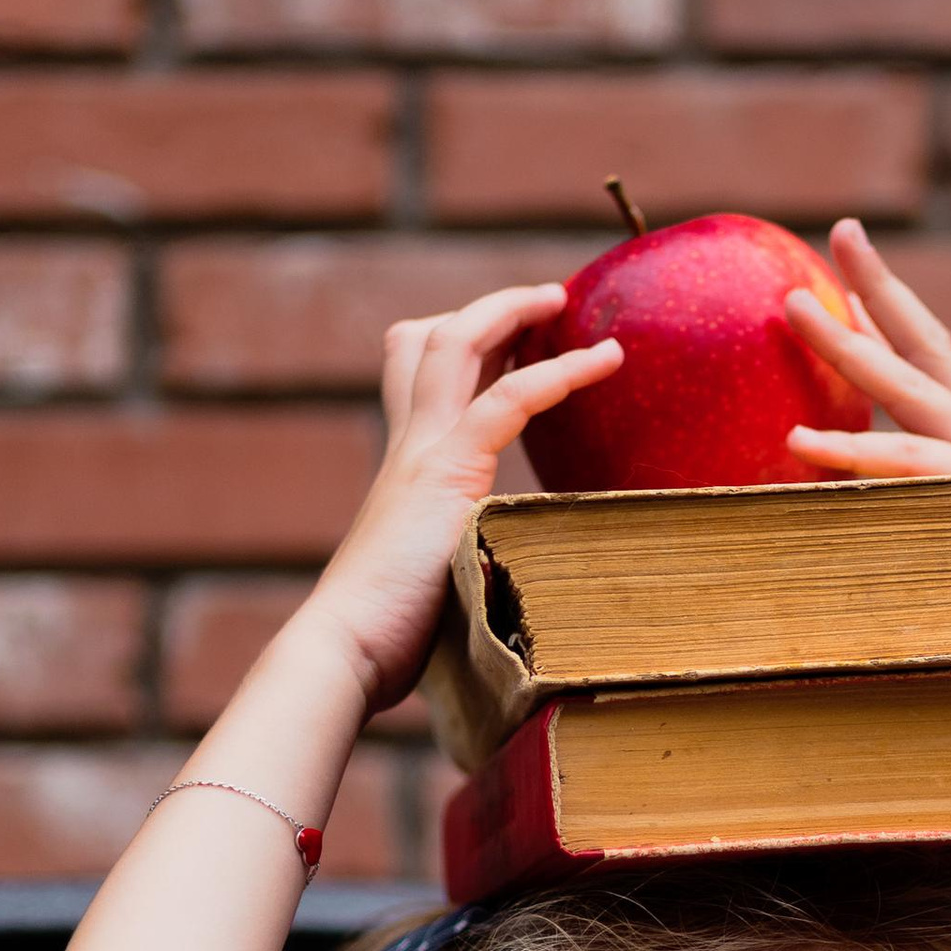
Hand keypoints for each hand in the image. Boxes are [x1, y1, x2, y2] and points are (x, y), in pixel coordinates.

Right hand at [299, 286, 620, 715]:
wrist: (347, 651)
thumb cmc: (391, 636)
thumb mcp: (440, 575)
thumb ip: (471, 557)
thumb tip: (517, 583)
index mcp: (405, 466)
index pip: (418, 374)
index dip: (464, 344)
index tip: (515, 335)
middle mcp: (408, 445)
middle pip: (431, 339)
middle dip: (490, 309)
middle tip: (546, 299)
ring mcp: (422, 453)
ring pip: (455, 343)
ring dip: (511, 311)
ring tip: (562, 300)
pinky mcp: (445, 473)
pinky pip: (507, 399)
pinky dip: (557, 372)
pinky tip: (604, 362)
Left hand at [782, 220, 950, 676]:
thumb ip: (918, 508)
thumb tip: (847, 505)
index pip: (934, 359)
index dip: (893, 309)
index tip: (849, 265)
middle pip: (929, 346)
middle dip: (879, 286)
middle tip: (840, 230)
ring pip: (911, 392)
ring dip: (850, 346)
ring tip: (793, 307)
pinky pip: (910, 471)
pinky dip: (856, 453)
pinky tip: (800, 440)